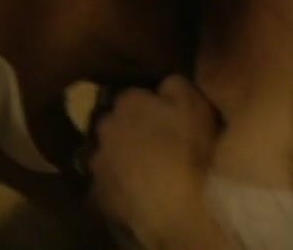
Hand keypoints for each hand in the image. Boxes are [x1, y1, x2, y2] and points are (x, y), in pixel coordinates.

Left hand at [87, 75, 227, 247]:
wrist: (181, 208)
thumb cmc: (194, 149)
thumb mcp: (196, 102)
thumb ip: (174, 84)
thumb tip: (161, 84)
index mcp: (128, 101)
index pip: (132, 95)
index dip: (148, 107)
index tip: (164, 119)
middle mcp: (104, 126)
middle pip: (113, 123)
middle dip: (128, 130)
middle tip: (153, 145)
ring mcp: (97, 162)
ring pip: (105, 153)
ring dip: (119, 158)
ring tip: (143, 172)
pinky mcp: (97, 195)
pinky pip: (103, 186)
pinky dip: (115, 187)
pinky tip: (133, 195)